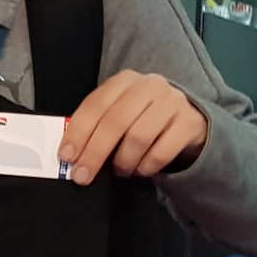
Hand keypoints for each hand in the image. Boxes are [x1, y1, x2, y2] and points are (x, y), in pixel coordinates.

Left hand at [60, 71, 209, 184]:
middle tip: (82, 175)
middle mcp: (149, 86)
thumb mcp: (119, 111)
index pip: (95, 105)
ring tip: (119, 171)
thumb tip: (71, 154)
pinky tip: (140, 170)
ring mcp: (172, 103)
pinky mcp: (189, 123)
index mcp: (124, 81)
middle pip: (115, 122)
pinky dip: (146, 166)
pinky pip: (162, 151)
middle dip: (94, 153)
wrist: (187, 117)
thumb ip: (96, 125)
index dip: (78, 132)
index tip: (66, 156)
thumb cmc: (142, 116)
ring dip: (122, 161)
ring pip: (138, 137)